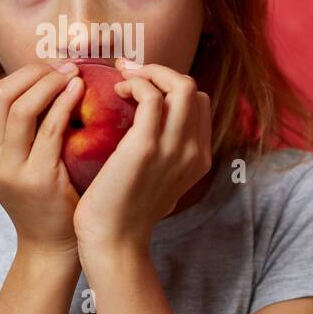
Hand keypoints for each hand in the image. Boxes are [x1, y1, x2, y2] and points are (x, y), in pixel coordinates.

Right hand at [0, 60, 83, 258]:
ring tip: (73, 74)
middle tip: (62, 66)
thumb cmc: (39, 194)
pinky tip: (79, 90)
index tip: (44, 70)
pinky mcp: (37, 178)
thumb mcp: (13, 160)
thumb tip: (35, 78)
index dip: (13, 75)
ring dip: (49, 82)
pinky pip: (50, 128)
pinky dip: (64, 101)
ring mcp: (9, 169)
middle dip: (33, 72)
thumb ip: (14, 126)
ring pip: (20, 107)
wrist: (49, 243)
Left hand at [72, 60, 212, 255]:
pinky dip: (135, 83)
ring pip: (180, 85)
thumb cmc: (124, 211)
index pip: (198, 103)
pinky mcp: (146, 146)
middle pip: (193, 89)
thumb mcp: (156, 181)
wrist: (113, 242)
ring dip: (148, 72)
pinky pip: (150, 95)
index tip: (140, 84)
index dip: (170, 86)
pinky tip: (115, 91)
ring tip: (123, 78)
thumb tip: (148, 126)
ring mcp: (174, 149)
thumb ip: (163, 156)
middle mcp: (194, 152)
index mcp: (199, 158)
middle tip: (128, 72)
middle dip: (160, 71)